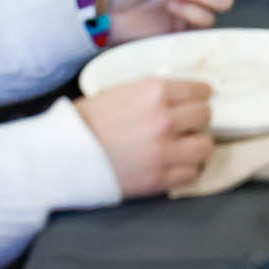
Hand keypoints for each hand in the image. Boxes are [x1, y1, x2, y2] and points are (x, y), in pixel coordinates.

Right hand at [74, 77, 214, 197]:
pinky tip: (177, 166)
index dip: (201, 96)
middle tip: (190, 125)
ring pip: (206, 146)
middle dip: (198, 120)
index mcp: (154, 91)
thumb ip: (150, 94)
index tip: (201, 100)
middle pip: (206, 116)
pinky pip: (192, 173)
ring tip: (187, 147)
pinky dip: (188, 170)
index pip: (199, 90)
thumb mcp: (120, 91)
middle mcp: (165, 118)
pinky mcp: (159, 178)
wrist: (63, 155)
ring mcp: (164, 150)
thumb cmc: (85, 121)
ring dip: (198, 146)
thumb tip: (176, 98)